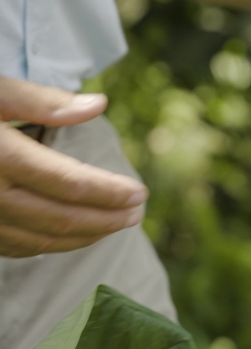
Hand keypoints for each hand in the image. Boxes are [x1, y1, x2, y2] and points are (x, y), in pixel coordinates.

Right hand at [0, 77, 148, 257]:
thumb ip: (41, 101)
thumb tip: (99, 105)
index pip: (69, 182)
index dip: (109, 192)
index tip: (140, 194)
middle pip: (60, 218)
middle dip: (106, 220)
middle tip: (138, 215)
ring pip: (39, 239)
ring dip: (84, 237)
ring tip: (116, 226)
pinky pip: (13, 247)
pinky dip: (48, 245)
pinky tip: (71, 237)